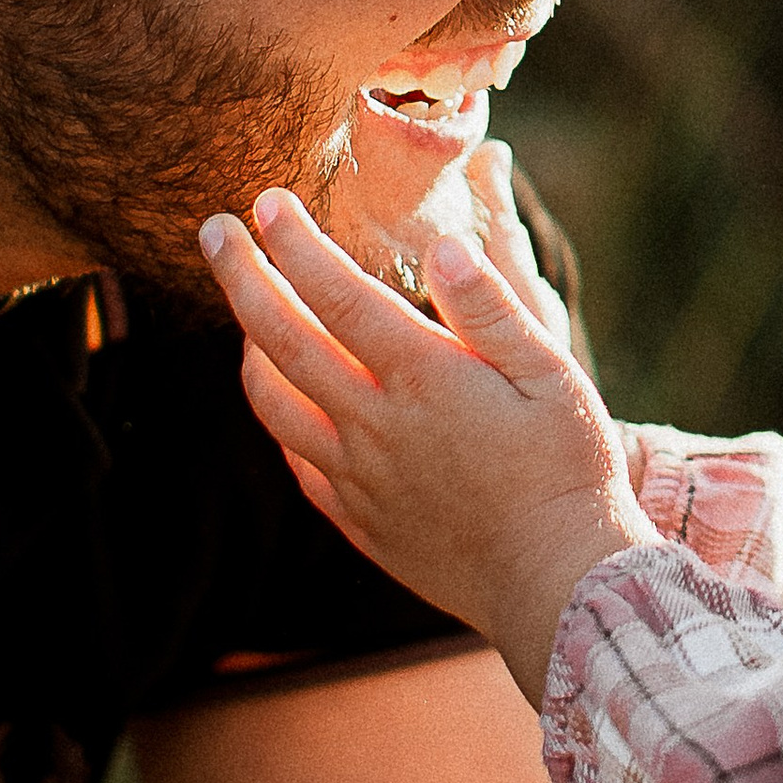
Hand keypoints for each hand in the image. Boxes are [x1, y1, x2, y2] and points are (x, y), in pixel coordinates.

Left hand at [200, 187, 652, 696]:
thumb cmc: (567, 469)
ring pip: (272, 403)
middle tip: (215, 231)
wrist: (555, 580)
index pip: (336, 293)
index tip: (266, 202)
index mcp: (422, 378)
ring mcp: (358, 476)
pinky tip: (285, 398)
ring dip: (247, 347)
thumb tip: (443, 246)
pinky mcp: (358, 519)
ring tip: (245, 312)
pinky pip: (296, 459)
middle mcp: (374, 424)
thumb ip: (492, 309)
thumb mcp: (552, 373)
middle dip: (241, 275)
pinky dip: (277, 416)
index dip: (294, 243)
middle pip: (282, 338)